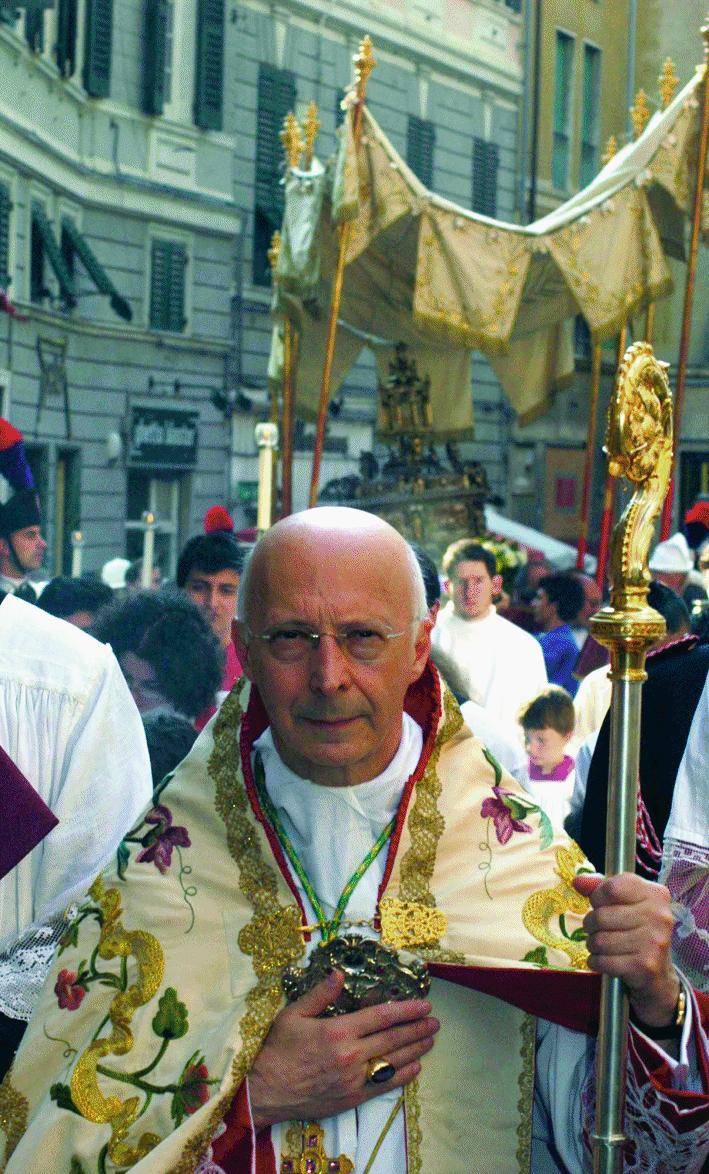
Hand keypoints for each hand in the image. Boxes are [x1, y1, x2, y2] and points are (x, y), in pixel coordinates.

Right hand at [248, 969, 439, 1129]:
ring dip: (416, 1050)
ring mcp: (353, 1079)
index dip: (406, 1010)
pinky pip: (383, 1086)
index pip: (381, 1017)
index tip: (424, 1004)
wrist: (264, 1091)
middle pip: (393, 1039)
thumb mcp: (293, 1014)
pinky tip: (415, 1067)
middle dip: (417, 1029)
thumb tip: (339, 973)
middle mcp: (350, 1055)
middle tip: (435, 1022)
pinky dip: (402, 1076)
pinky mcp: (351, 1098)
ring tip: (430, 1040)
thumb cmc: (277, 1050)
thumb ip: (319, 994)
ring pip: (393, 1062)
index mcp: (338, 1031)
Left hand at [573, 873, 679, 1027]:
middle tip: (597, 929)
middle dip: (590, 924)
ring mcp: (654, 942)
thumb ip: (601, 888)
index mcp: (656, 894)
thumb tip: (577, 881)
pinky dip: (596, 961)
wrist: (658, 973)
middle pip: (601, 915)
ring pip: (599, 940)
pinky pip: (603, 961)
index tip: (599, 905)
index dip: (597, 897)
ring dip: (593, 945)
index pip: (612, 887)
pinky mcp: (644, 966)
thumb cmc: (637, 931)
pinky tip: (604, 960)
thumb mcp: (625, 903)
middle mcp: (659, 916)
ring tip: (602, 945)